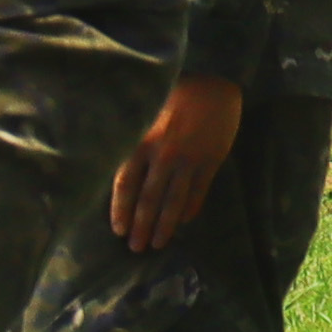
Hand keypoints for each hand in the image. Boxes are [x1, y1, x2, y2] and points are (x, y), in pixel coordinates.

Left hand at [104, 74, 245, 254]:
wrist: (214, 82)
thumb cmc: (173, 94)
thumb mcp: (145, 113)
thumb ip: (133, 140)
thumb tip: (120, 170)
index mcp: (141, 142)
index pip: (125, 185)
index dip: (120, 210)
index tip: (118, 229)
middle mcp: (162, 155)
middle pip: (148, 200)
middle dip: (140, 227)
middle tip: (135, 248)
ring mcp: (188, 161)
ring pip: (173, 203)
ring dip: (164, 226)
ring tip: (157, 244)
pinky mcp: (210, 162)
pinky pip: (197, 194)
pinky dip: (189, 211)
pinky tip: (183, 222)